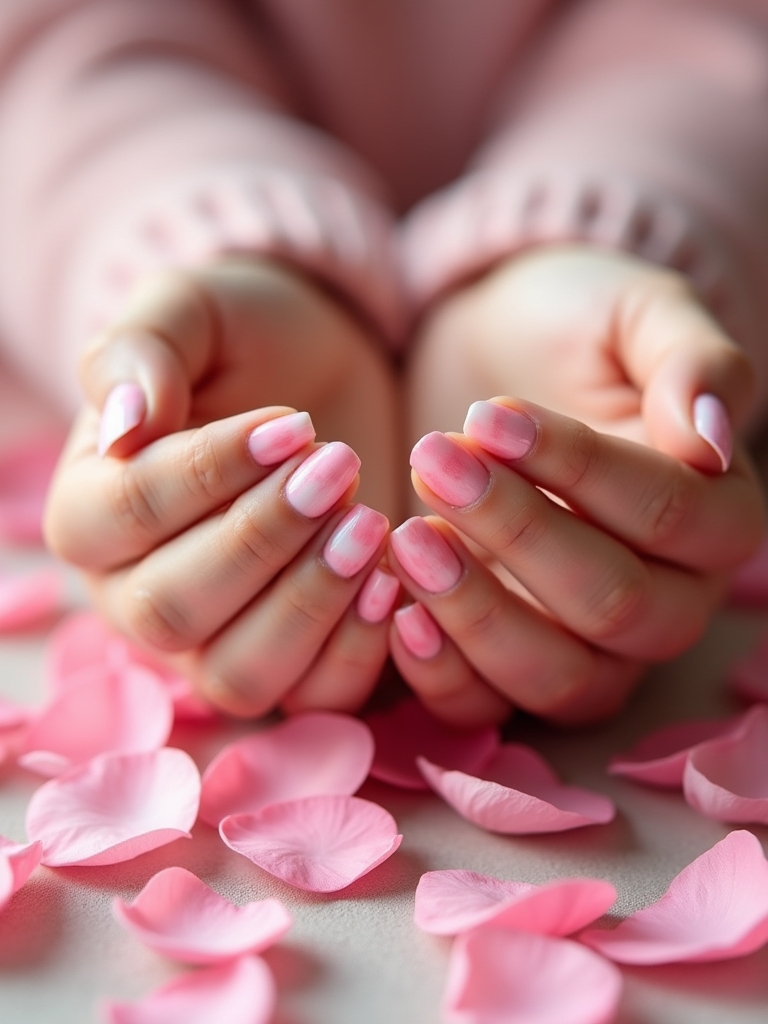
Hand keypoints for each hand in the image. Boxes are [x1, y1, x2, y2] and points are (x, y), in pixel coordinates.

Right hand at [44, 258, 400, 715]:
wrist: (320, 372)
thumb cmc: (243, 341)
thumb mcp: (192, 314)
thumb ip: (142, 349)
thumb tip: (123, 426)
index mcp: (93, 512)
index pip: (125, 516)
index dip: (208, 475)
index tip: (293, 424)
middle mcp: (139, 593)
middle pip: (173, 609)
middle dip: (262, 540)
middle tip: (338, 468)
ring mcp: (215, 640)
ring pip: (237, 673)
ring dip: (308, 605)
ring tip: (369, 526)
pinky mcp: (297, 658)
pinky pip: (315, 695)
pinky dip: (356, 652)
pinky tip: (395, 586)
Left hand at [392, 246, 764, 725]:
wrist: (487, 352)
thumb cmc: (569, 326)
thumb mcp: (634, 313)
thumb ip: (692, 361)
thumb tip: (711, 441)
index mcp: (717, 514)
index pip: (667, 513)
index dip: (577, 469)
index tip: (486, 416)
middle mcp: (668, 597)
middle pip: (615, 603)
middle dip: (517, 535)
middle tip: (434, 462)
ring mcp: (588, 646)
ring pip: (558, 674)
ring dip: (478, 613)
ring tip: (406, 538)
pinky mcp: (506, 662)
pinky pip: (489, 705)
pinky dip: (443, 673)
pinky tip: (398, 612)